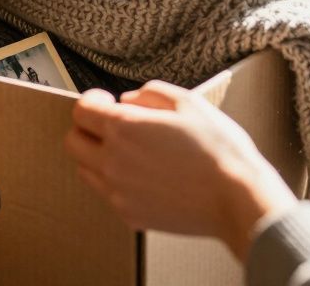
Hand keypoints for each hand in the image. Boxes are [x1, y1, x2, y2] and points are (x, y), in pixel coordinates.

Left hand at [64, 81, 297, 260]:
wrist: (236, 199)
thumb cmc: (218, 148)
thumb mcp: (188, 102)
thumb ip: (149, 93)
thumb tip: (128, 100)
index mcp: (123, 129)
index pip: (81, 111)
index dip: (92, 101)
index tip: (107, 100)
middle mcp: (112, 162)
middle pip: (73, 142)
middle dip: (87, 129)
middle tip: (111, 124)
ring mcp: (118, 193)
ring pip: (85, 170)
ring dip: (97, 156)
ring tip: (129, 150)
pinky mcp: (130, 215)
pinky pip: (108, 193)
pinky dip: (116, 181)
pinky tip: (145, 174)